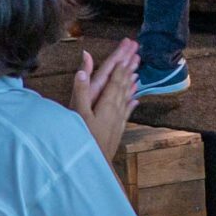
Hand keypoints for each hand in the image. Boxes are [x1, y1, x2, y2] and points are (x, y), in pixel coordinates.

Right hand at [71, 39, 141, 160]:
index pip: (115, 79)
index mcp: (106, 102)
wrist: (96, 163)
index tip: (127, 51)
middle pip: (124, 84)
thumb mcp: (78, 114)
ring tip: (137, 70)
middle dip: (129, 68)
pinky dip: (132, 101)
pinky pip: (127, 110)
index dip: (120, 64)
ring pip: (128, 95)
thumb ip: (81, 92)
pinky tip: (136, 98)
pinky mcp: (118, 128)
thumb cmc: (84, 138)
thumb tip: (81, 72)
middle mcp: (116, 108)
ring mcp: (118, 118)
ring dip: (132, 82)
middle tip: (137, 54)